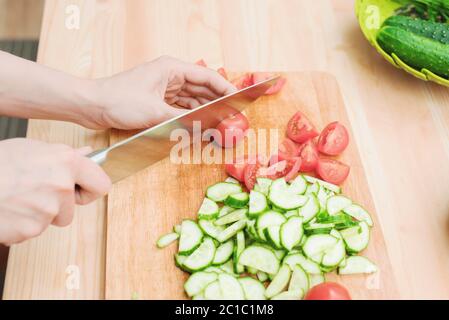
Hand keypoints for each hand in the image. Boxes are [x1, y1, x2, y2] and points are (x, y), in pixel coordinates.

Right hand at [0, 138, 110, 244]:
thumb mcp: (31, 148)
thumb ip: (62, 155)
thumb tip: (85, 154)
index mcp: (66, 162)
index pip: (102, 185)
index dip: (91, 188)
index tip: (83, 189)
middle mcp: (62, 186)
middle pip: (73, 208)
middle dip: (60, 204)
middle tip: (37, 191)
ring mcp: (47, 211)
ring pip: (52, 219)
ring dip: (39, 213)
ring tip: (18, 197)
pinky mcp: (31, 230)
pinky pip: (33, 230)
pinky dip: (23, 223)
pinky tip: (10, 208)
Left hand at [88, 56, 235, 129]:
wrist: (91, 105)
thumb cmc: (118, 100)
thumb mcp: (154, 112)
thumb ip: (182, 120)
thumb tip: (204, 128)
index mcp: (171, 69)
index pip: (207, 77)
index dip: (225, 89)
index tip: (238, 100)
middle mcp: (170, 76)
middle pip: (201, 88)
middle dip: (216, 102)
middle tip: (231, 116)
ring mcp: (163, 87)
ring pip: (191, 99)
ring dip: (203, 111)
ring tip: (218, 123)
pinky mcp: (157, 99)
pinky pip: (180, 107)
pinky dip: (189, 116)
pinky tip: (199, 125)